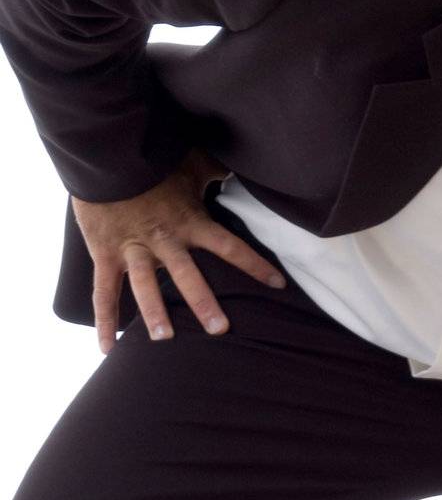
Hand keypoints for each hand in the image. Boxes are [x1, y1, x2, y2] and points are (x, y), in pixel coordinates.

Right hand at [71, 147, 285, 355]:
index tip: (278, 284)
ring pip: (145, 287)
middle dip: (203, 303)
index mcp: (189, 221)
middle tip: (219, 329)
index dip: (255, 265)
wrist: (104, 150)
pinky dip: (105, 321)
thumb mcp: (191, 160)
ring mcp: (133, 249)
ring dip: (155, 313)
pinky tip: (109, 349)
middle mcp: (164, 240)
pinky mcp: (105, 253)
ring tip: (165, 338)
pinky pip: (104, 292)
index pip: (230, 246)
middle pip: (188, 276)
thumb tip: (242, 166)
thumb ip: (216, 170)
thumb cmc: (152, 155)